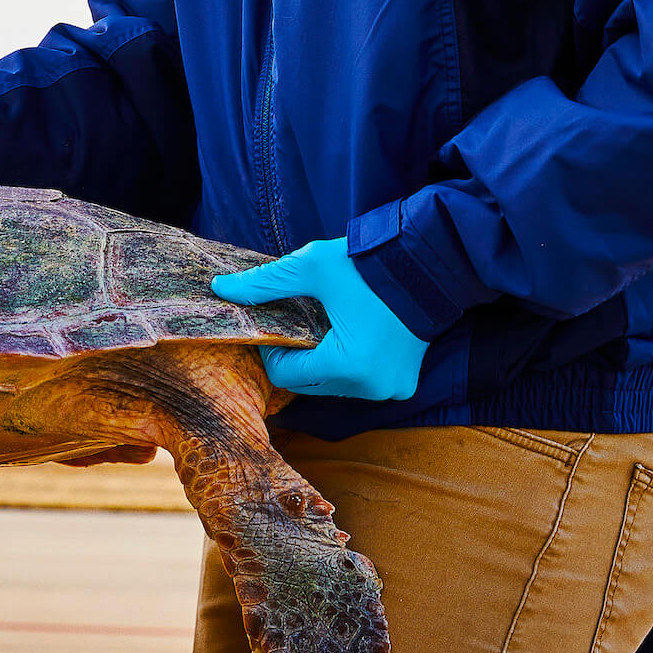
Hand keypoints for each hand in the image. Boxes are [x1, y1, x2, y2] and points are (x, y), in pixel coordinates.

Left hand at [211, 238, 428, 401]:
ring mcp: (392, 389)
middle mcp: (372, 388)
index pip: (286, 376)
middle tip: (289, 324)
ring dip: (319, 362)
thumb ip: (264, 283)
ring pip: (334, 385)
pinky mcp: (404, 382)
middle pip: (309, 385)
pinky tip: (343, 335)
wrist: (431, 262)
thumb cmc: (369, 265)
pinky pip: (360, 382)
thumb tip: (221, 288)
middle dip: (294, 357)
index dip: (270, 351)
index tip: (271, 325)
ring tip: (318, 326)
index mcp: (348, 366)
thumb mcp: (311, 267)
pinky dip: (345, 365)